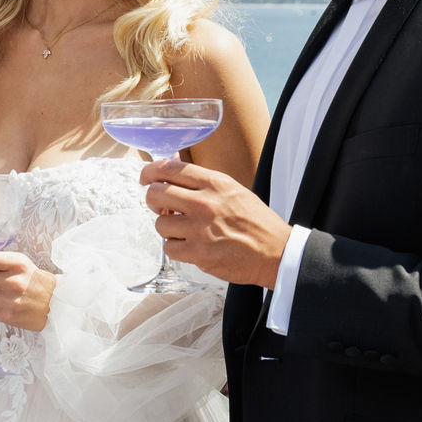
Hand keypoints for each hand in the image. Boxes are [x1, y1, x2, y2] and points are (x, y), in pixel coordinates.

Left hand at [141, 159, 289, 287]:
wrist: (275, 253)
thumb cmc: (255, 221)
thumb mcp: (232, 190)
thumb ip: (202, 181)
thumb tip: (170, 167)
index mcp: (214, 183)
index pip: (169, 169)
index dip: (150, 172)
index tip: (146, 178)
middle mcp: (204, 203)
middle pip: (156, 194)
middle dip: (154, 201)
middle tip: (162, 208)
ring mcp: (199, 229)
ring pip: (159, 224)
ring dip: (168, 228)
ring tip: (184, 230)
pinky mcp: (198, 253)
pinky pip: (169, 247)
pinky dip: (176, 248)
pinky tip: (190, 245)